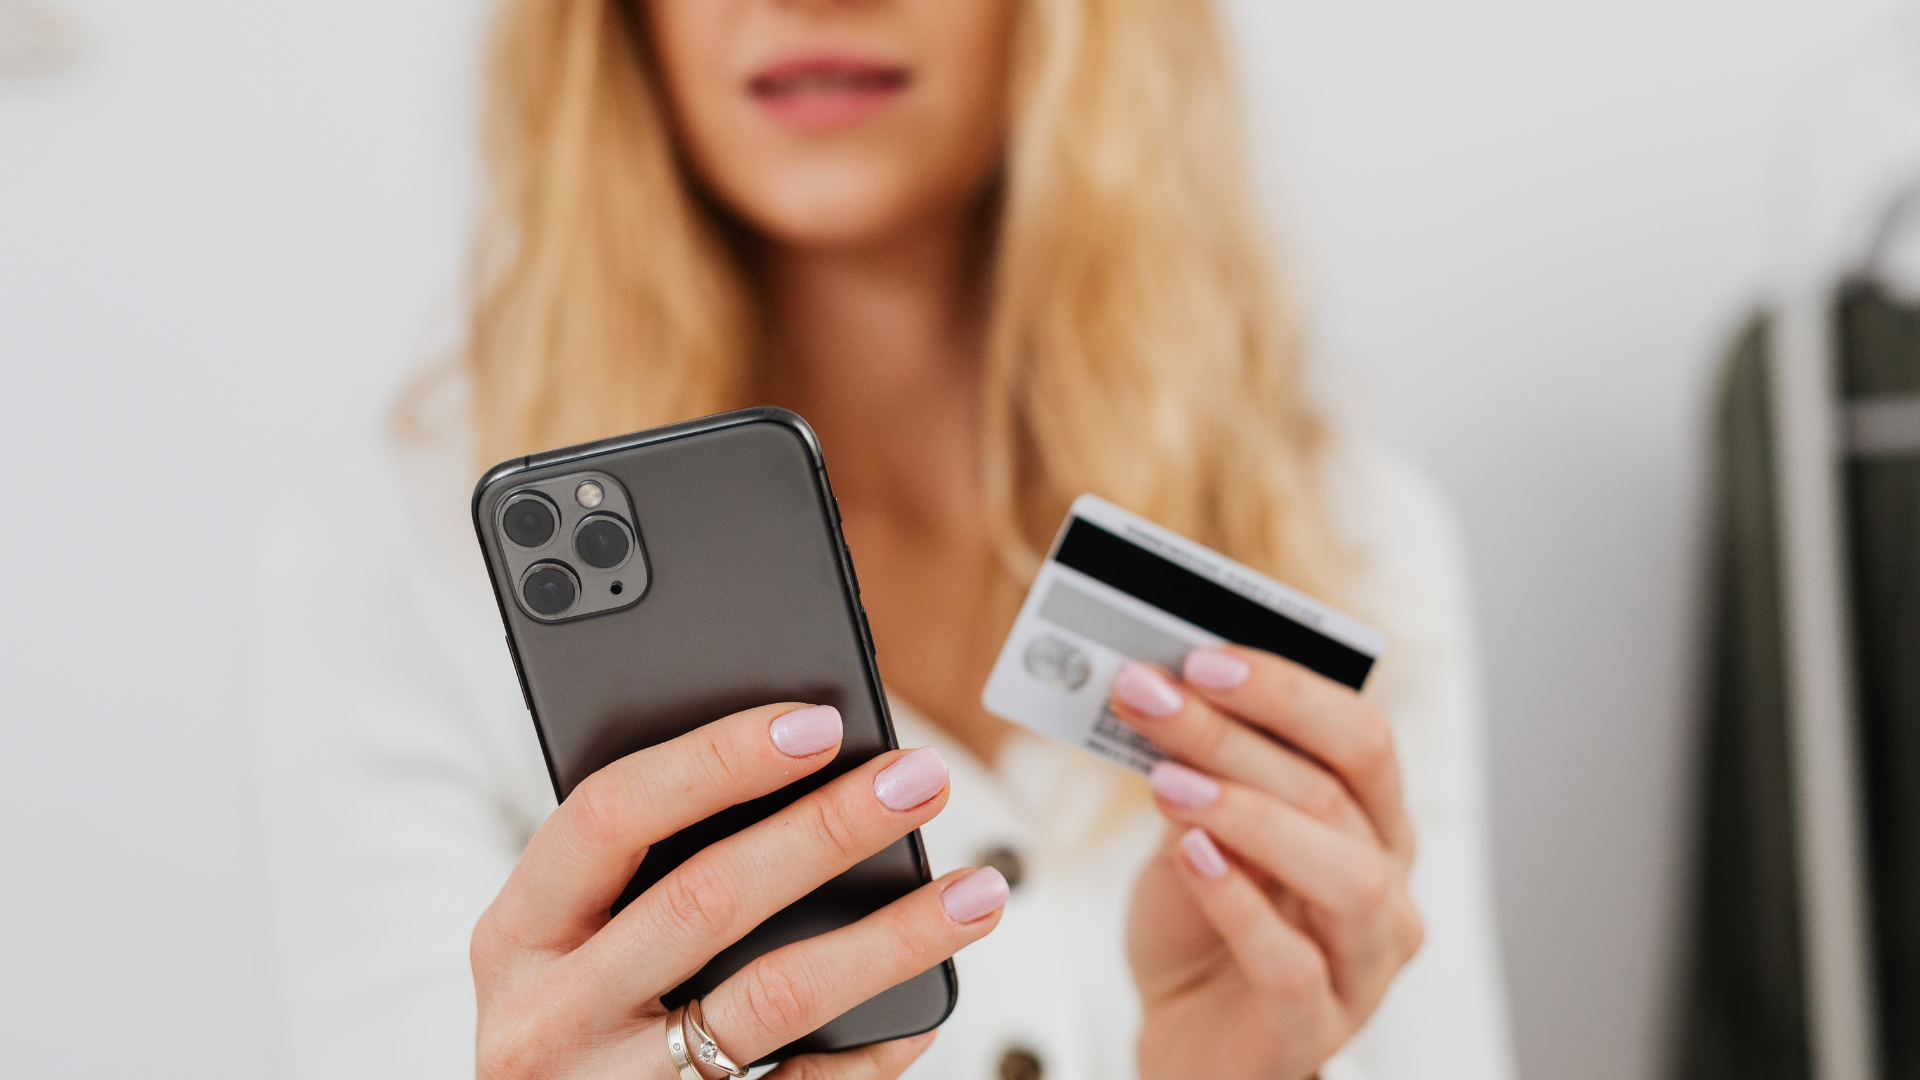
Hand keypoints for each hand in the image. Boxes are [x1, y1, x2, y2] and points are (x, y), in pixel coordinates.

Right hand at [472, 702, 1008, 1079]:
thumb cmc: (575, 1025)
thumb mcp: (562, 949)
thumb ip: (637, 872)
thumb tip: (797, 760)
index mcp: (516, 937)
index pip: (609, 815)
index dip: (715, 759)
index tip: (818, 723)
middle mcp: (550, 1018)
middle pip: (706, 897)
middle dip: (828, 827)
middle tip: (919, 780)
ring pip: (774, 995)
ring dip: (891, 936)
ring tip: (977, 891)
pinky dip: (875, 1047)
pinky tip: (928, 1009)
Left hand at [1113, 648, 1422, 1079]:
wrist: (1184, 1042)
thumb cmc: (1199, 930)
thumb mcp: (1192, 832)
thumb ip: (1194, 772)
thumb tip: (1158, 688)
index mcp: (1371, 824)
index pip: (1361, 736)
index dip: (1285, 688)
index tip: (1200, 657)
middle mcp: (1386, 887)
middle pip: (1342, 791)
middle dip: (1241, 733)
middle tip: (1153, 697)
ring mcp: (1363, 965)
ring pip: (1346, 874)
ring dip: (1252, 814)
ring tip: (1167, 783)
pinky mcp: (1314, 1032)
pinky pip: (1294, 966)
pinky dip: (1239, 903)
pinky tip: (1190, 856)